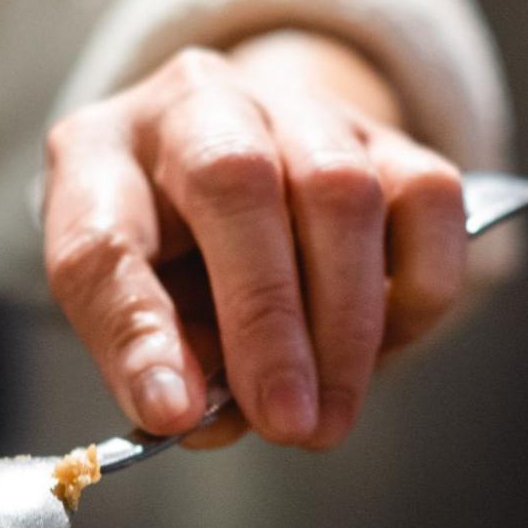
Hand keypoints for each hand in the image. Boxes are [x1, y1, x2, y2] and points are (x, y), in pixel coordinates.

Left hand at [42, 35, 467, 451]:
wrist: (239, 174)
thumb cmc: (168, 258)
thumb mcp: (128, 310)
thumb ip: (150, 359)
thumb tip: (194, 414)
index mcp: (100, 153)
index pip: (102, 237)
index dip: (137, 331)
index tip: (172, 413)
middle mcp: (198, 103)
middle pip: (234, 184)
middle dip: (267, 323)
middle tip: (288, 425)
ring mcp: (300, 110)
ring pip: (342, 192)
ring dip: (345, 324)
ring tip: (329, 418)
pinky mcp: (387, 137)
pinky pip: (427, 202)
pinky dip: (414, 290)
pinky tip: (381, 348)